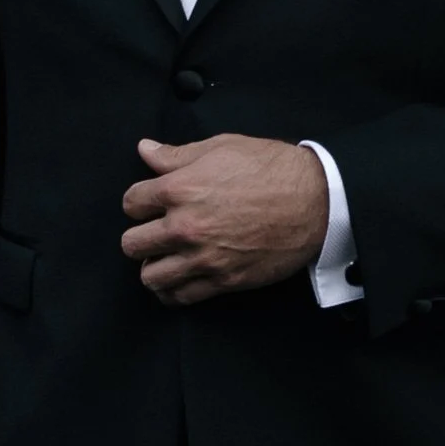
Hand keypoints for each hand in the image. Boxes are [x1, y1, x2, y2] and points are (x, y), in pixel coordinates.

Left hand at [121, 136, 329, 304]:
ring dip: (152, 268)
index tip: (149, 204)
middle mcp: (184, 227)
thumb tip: (146, 151)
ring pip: (151, 277)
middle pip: (132, 243)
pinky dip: (172, 293)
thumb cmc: (271, 170)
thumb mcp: (221, 148)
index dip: (139, 202)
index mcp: (179, 189)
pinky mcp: (223, 281)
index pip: (132, 203)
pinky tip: (176, 282)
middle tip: (153, 233)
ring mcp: (203, 258)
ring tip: (162, 260)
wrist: (312, 202)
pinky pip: (181, 297)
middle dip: (139, 236)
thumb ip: (177, 155)